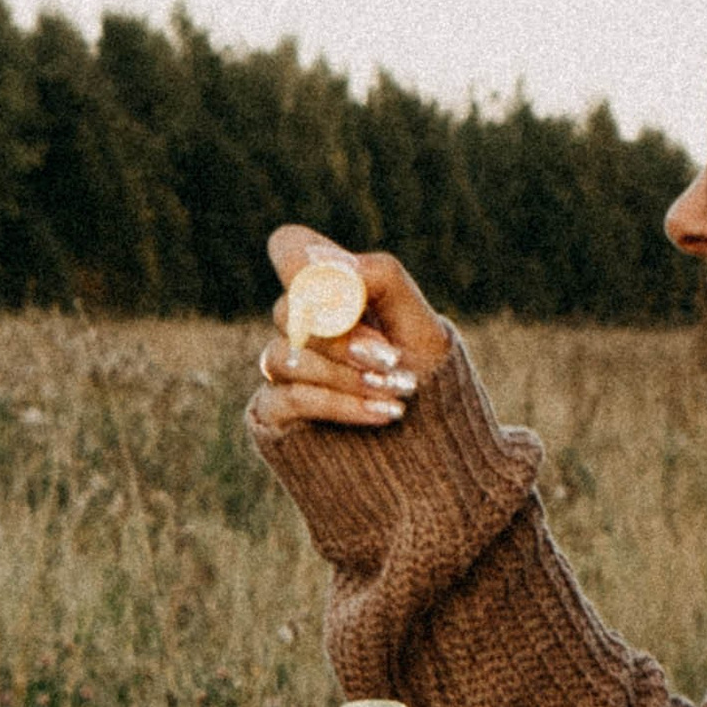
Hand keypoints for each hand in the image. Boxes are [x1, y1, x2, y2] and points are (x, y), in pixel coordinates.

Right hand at [249, 225, 450, 435]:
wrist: (432, 457)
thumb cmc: (428, 385)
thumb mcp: (422, 326)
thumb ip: (381, 280)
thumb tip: (330, 264)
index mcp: (334, 293)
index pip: (290, 249)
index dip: (301, 259)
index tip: (346, 289)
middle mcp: (301, 327)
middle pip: (287, 311)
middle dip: (341, 336)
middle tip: (389, 356)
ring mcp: (285, 372)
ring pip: (286, 358)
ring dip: (347, 375)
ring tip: (396, 391)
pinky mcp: (274, 414)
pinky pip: (290, 398)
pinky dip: (340, 404)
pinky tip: (384, 414)